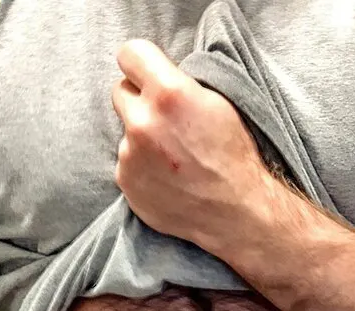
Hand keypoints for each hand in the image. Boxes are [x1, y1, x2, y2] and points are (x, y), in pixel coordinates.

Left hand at [111, 39, 272, 255]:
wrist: (234, 212)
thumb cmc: (232, 156)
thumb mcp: (216, 102)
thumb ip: (178, 82)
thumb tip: (154, 75)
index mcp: (168, 93)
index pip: (129, 54)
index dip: (140, 63)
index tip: (147, 74)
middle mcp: (142, 122)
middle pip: (120, 91)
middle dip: (139, 100)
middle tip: (165, 119)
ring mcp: (129, 155)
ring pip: (125, 131)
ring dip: (142, 138)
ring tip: (173, 157)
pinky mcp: (125, 181)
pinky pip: (126, 162)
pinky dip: (142, 166)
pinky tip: (167, 176)